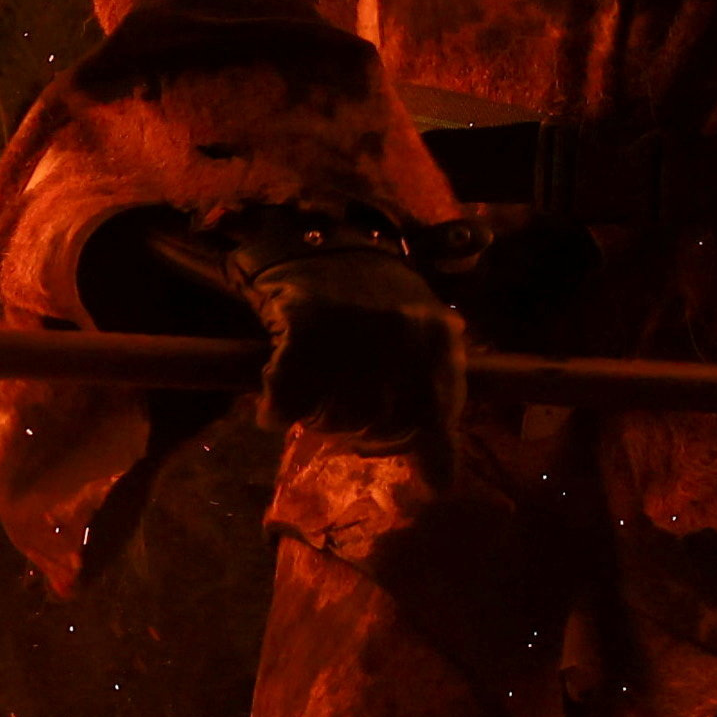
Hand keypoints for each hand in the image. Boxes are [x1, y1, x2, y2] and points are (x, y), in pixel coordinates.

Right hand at [221, 218, 466, 465]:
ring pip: (340, 418)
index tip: (423, 480)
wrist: (317, 234)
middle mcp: (405, 333)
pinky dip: (277, 409)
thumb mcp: (419, 337)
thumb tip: (442, 483)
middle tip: (341, 420)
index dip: (423, 451)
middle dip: (361, 436)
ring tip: (310, 402)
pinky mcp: (306, 325)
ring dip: (319, 421)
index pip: (438, 419)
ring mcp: (357, 329)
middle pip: (385, 427)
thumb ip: (432, 400)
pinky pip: (290, 398)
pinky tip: (275, 404)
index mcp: (438, 336)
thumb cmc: (371, 297)